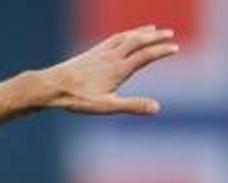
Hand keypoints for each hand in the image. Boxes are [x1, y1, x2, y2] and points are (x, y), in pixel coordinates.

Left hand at [40, 25, 180, 115]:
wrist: (52, 86)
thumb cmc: (78, 99)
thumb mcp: (107, 107)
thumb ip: (132, 105)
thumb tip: (157, 108)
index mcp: (118, 69)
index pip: (146, 56)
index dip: (161, 51)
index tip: (175, 48)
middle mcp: (112, 56)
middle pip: (138, 41)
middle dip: (156, 37)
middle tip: (170, 33)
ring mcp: (102, 52)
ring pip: (126, 37)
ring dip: (141, 32)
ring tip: (153, 29)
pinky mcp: (92, 52)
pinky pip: (113, 38)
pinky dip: (125, 34)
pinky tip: (125, 35)